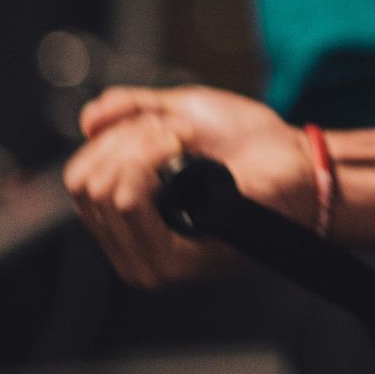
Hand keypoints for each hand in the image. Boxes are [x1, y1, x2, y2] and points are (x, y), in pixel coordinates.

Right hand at [64, 83, 315, 289]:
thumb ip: (129, 111)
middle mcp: (133, 246)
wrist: (296, 160)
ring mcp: (152, 260)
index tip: (156, 124)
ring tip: (185, 143)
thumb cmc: (247, 143)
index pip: (78, 180)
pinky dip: (154, 158)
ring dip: (144, 146)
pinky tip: (189, 156)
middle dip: (128, 140)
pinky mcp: (173, 262)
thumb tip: (89, 120)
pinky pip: (130, 199)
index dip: (112, 139)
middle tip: (175, 134)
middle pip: (85, 185)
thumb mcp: (178, 113)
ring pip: (106, 190)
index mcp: (128, 219)